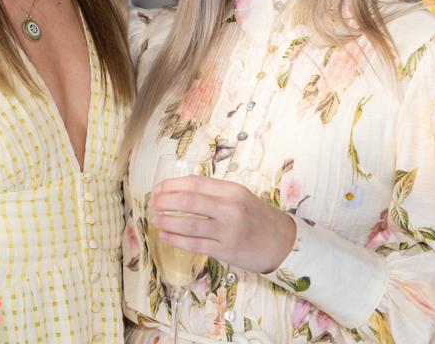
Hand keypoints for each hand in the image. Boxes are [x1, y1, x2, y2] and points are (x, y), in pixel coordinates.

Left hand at [149, 176, 296, 273]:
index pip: (195, 183)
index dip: (172, 185)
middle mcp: (231, 209)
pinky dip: (176, 240)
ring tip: (155, 219)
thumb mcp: (240, 196)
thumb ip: (214, 193)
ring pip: (188, 224)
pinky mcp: (226, 251)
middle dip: (165, 201)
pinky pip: (195, 244)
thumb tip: (178, 190)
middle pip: (189, 201)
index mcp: (233, 191)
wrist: (283, 242)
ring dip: (167, 221)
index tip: (157, 188)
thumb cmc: (257, 217)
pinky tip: (165, 236)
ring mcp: (228, 231)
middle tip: (152, 203)